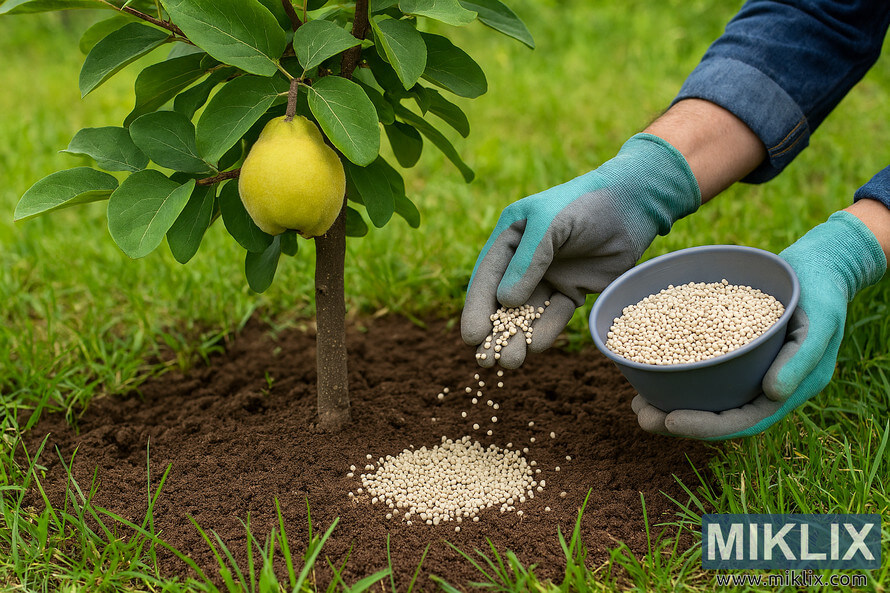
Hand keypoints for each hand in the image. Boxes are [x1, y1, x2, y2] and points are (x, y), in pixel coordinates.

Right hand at [461, 133, 699, 367]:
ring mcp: (549, 277)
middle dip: (494, 331)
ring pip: (528, 313)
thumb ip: (527, 262)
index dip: (477, 308)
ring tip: (511, 362)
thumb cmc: (584, 205)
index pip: (487, 278)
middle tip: (485, 360)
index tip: (471, 336)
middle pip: (503, 302)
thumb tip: (505, 302)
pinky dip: (547, 330)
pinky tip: (537, 346)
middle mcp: (525, 260)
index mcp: (510, 238)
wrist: (632, 205)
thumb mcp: (549, 225)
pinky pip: (556, 314)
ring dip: (518, 337)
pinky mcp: (573, 290)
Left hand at [634, 210, 885, 438]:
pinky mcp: (735, 349)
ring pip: (709, 395)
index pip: (746, 420)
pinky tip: (650, 366)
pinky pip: (705, 366)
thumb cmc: (823, 290)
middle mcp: (768, 386)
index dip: (708, 427)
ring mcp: (750, 369)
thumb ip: (800, 359)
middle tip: (642, 416)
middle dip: (679, 421)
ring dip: (673, 402)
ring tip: (638, 403)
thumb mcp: (820, 321)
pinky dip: (678, 371)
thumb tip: (773, 393)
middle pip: (720, 414)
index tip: (671, 421)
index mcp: (791, 389)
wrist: (820, 265)